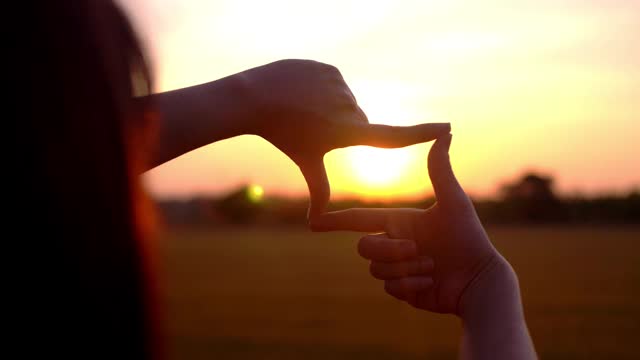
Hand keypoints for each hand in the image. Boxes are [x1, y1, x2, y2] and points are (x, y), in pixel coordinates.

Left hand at [238, 59, 450, 217]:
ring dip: (332, 106)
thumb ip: (318, 188)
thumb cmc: (282, 135)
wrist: (255, 98)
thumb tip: (316, 223)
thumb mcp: (305, 161)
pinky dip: (323, 88)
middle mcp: (348, 109)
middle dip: (344, 125)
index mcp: (346, 133)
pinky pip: (335, 83)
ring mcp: (339, 86)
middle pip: (359, 120)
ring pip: (346, 101)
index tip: (446, 127)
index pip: (392, 136)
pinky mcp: (330, 69)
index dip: (422, 133)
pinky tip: (304, 92)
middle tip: (315, 126)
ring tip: (306, 109)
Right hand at [311, 134, 507, 315]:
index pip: (359, 219)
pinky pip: (389, 287)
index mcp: (399, 221)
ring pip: (375, 268)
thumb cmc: (470, 237)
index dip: (335, 220)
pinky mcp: (403, 289)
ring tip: (431, 266)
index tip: (314, 222)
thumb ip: (440, 169)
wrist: (480, 279)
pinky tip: (431, 281)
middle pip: (363, 247)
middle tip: (416, 251)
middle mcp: (394, 243)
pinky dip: (411, 284)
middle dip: (389, 250)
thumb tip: (446, 132)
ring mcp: (397, 268)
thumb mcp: (453, 201)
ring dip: (405, 269)